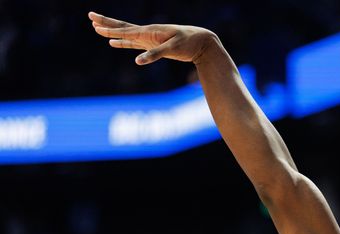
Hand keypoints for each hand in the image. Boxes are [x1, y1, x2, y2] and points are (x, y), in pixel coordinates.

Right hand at [89, 12, 217, 64]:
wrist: (201, 42)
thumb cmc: (188, 43)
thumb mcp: (173, 49)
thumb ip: (155, 55)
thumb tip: (137, 62)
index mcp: (149, 31)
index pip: (125, 30)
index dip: (110, 28)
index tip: (95, 24)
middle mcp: (147, 32)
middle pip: (122, 27)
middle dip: (106, 23)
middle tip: (90, 16)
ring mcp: (149, 38)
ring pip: (126, 34)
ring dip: (112, 32)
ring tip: (96, 28)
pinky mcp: (153, 45)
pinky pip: (134, 43)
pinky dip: (123, 43)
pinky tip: (114, 43)